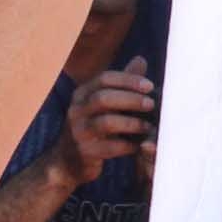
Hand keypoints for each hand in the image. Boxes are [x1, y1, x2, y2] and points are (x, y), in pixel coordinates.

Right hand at [62, 54, 156, 187]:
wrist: (69, 161)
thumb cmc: (93, 127)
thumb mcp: (102, 103)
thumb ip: (122, 83)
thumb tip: (141, 60)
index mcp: (82, 93)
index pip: (104, 79)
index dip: (128, 80)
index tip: (150, 86)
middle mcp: (76, 110)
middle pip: (104, 98)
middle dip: (131, 100)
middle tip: (151, 104)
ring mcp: (79, 131)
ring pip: (106, 123)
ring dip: (132, 123)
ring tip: (148, 127)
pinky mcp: (85, 152)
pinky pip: (110, 147)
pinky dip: (127, 145)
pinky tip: (139, 145)